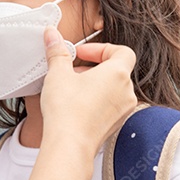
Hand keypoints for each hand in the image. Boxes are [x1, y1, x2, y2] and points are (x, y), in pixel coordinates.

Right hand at [39, 26, 136, 154]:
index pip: (122, 50)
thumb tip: (52, 34)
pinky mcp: (116, 124)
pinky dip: (97, 100)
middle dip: (93, 66)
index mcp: (118, 74)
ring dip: (95, 83)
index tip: (80, 53)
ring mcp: (123, 110)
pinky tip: (75, 105)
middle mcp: (127, 91)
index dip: (101, 48)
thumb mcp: (58, 74)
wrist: (69, 145)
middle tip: (71, 69)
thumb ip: (57, 52)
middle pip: (116, 69)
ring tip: (71, 87)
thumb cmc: (67, 110)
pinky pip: (110, 105)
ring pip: (113, 88)